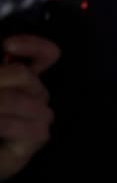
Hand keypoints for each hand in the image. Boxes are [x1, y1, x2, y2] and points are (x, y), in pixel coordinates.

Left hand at [0, 35, 59, 178]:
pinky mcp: (37, 136)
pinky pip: (19, 124)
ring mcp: (39, 115)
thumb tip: (5, 56)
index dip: (33, 46)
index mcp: (23, 78)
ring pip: (19, 99)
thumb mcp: (0, 86)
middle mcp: (35, 94)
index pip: (46, 55)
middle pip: (25, 75)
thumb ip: (5, 76)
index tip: (8, 46)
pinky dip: (1, 124)